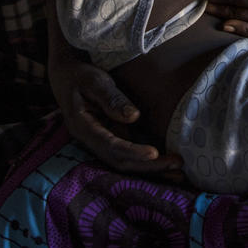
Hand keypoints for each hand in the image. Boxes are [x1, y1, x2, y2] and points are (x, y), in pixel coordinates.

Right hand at [48, 47, 182, 175]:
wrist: (67, 76)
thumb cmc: (80, 75)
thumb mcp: (93, 80)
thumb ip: (111, 98)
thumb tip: (134, 117)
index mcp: (83, 127)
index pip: (110, 146)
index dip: (132, 152)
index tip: (154, 153)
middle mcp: (92, 141)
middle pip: (120, 161)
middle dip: (149, 167)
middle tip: (177, 164)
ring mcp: (102, 141)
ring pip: (127, 162)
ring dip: (152, 169)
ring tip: (179, 172)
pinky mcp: (112, 137)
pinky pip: (131, 154)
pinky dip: (149, 161)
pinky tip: (168, 163)